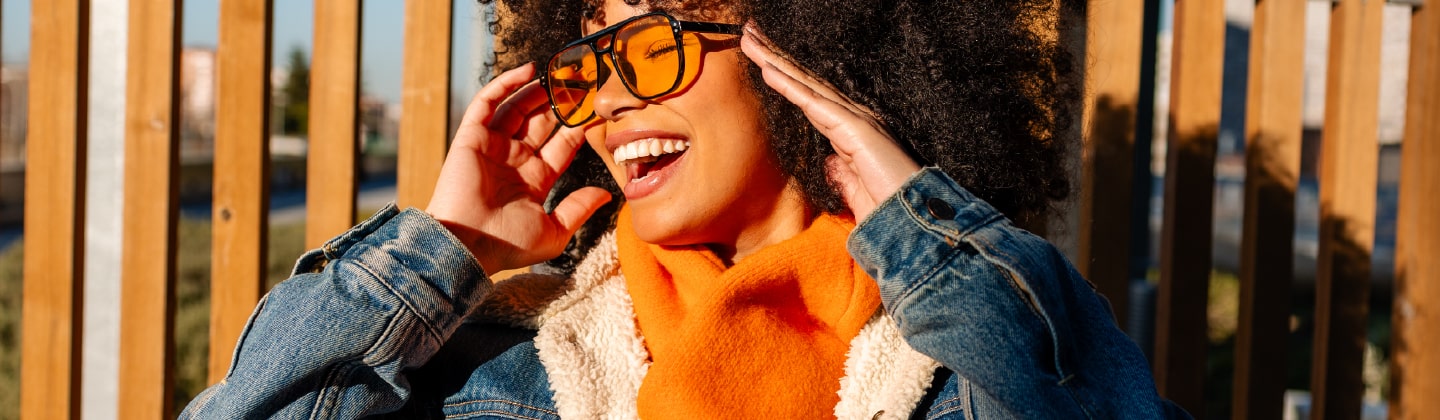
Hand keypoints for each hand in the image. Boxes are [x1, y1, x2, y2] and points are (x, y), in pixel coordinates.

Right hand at [426, 63, 611, 276]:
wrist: (468, 245)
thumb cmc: (508, 245)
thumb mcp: (555, 231)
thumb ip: (579, 209)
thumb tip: (606, 195)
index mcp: (534, 179)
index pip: (561, 146)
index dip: (578, 127)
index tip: (597, 110)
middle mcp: (514, 160)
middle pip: (541, 123)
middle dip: (560, 104)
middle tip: (581, 84)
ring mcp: (493, 147)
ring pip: (517, 109)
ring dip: (537, 91)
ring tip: (559, 75)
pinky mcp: (472, 137)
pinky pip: (489, 103)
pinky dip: (505, 85)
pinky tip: (528, 72)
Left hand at [740, 25, 920, 220]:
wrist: (912, 222)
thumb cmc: (887, 209)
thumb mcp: (855, 190)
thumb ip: (841, 175)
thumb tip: (830, 163)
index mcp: (850, 131)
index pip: (809, 97)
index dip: (785, 76)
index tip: (761, 60)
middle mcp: (853, 118)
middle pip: (805, 82)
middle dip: (775, 57)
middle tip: (749, 34)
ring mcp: (855, 120)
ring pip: (806, 85)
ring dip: (776, 61)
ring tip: (750, 40)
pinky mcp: (855, 129)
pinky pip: (814, 103)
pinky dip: (790, 86)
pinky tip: (768, 70)